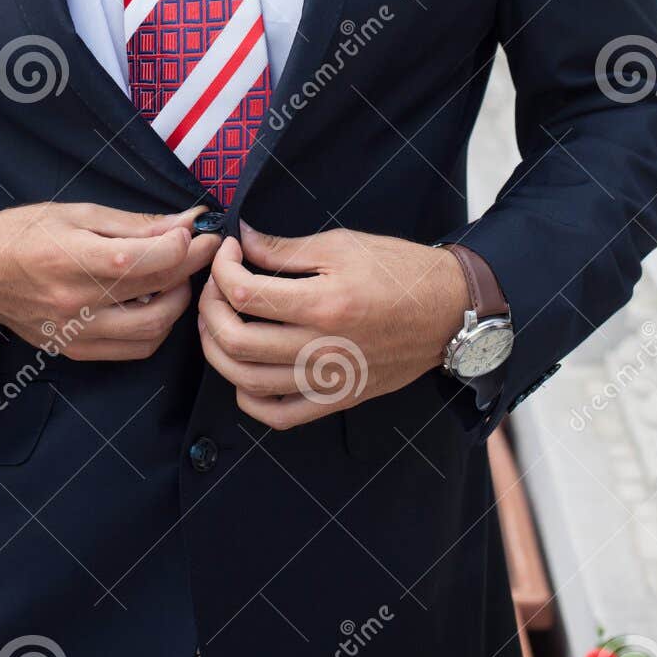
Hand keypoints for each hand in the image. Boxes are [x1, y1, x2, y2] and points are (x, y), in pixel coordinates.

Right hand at [0, 201, 219, 359]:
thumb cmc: (24, 233)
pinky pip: (134, 349)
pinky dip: (155, 327)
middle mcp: (76, 304)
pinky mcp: (77, 351)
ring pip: (154, 330)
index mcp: (74, 260)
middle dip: (191, 270)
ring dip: (177, 302)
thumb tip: (186, 223)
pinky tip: (152, 302)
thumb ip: (135, 224)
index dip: (184, 245)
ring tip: (174, 277)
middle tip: (198, 250)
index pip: (148, 259)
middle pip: (158, 295)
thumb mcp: (79, 213)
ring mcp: (77, 334)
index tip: (196, 230)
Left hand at [197, 220, 468, 428]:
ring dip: (218, 350)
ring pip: (247, 380)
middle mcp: (321, 348)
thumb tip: (241, 241)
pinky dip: (248, 398)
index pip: (244, 292)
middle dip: (209, 307)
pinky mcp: (336, 400)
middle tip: (215, 285)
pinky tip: (243, 369)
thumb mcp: (342, 245)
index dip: (222, 267)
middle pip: (235, 340)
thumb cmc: (399, 271)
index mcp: (323, 304)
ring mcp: (328, 381)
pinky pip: (278, 415)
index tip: (229, 251)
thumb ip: (285, 248)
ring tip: (219, 321)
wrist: (447, 312)